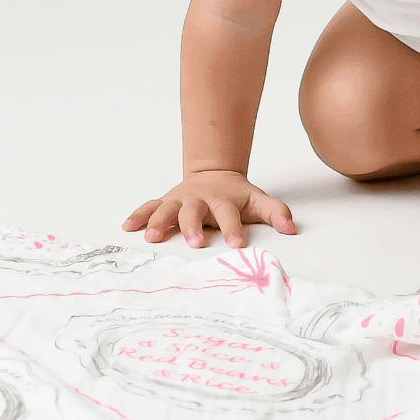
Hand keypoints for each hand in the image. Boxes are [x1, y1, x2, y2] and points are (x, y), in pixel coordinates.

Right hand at [121, 170, 295, 248]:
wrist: (214, 175)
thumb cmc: (237, 196)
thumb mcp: (258, 201)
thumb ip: (275, 213)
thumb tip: (291, 228)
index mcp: (223, 201)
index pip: (229, 215)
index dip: (233, 229)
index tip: (236, 244)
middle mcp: (199, 200)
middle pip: (194, 212)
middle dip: (193, 227)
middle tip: (194, 243)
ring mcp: (180, 200)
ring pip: (167, 209)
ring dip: (159, 222)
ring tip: (153, 238)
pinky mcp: (166, 202)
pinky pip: (149, 207)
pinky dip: (138, 216)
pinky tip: (128, 227)